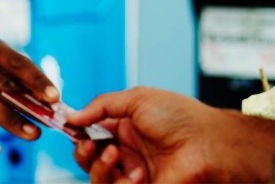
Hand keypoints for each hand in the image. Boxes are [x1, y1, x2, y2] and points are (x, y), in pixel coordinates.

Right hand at [67, 87, 274, 182]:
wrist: (207, 143)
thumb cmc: (179, 117)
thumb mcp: (136, 99)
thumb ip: (101, 106)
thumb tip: (72, 117)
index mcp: (125, 128)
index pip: (90, 132)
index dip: (77, 131)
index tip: (66, 126)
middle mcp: (127, 151)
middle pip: (88, 158)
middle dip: (82, 150)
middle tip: (88, 143)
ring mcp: (133, 172)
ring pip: (96, 177)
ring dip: (98, 166)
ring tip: (113, 154)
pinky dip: (118, 181)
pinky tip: (136, 173)